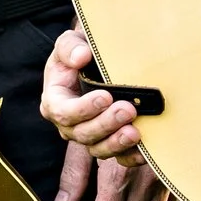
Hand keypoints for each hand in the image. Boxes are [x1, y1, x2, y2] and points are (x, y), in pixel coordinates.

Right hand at [43, 27, 144, 162]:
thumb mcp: (70, 43)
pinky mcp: (109, 142)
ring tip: (136, 132)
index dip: (83, 109)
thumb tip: (80, 57)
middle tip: (128, 110)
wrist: (98, 62)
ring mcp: (89, 135)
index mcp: (56, 101)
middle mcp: (70, 124)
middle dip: (106, 124)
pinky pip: (118, 157)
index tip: (105, 96)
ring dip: (116, 142)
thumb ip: (69, 46)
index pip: (64, 112)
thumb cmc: (80, 52)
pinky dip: (131, 155)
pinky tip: (144, 150)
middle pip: (83, 133)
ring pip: (98, 149)